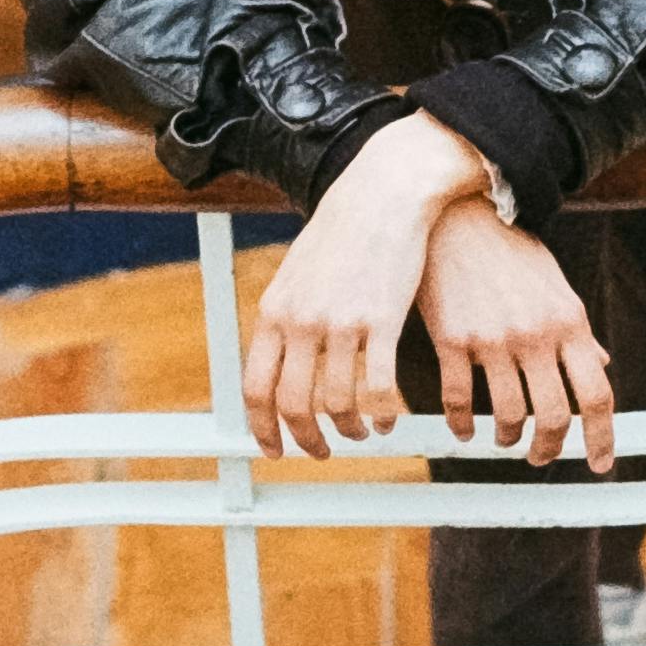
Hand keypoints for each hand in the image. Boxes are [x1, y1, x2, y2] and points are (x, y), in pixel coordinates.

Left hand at [241, 112, 488, 459]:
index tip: (273, 449)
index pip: (255, 387)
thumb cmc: (344, 232)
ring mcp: (340, 322)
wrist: (383, 194)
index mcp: (274, 312)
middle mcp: (301, 321)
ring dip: (351, 429)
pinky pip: (379, 388)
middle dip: (306, 440)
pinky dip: (384, 414)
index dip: (262, 428)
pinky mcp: (381, 321)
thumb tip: (278, 359)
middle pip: (293, 404)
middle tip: (321, 451)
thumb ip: (286, 317)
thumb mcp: (297, 274)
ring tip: (364, 432)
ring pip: (338, 403)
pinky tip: (391, 418)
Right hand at [417, 201, 615, 475]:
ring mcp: (492, 337)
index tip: (600, 464)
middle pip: (554, 416)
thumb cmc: (509, 252)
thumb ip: (576, 331)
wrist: (457, 216)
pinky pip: (459, 401)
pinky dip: (462, 425)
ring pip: (507, 415)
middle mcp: (535, 333)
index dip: (602, 437)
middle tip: (540, 459)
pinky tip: (464, 429)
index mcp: (569, 321)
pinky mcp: (452, 338)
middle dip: (549, 449)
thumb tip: (602, 366)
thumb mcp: (554, 286)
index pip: (596, 394)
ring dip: (507, 439)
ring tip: (504, 439)